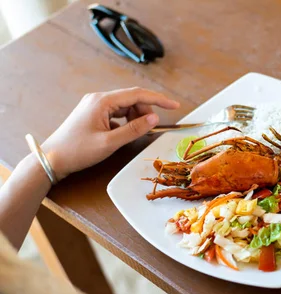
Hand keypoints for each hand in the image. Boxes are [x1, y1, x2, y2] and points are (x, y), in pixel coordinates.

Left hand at [41, 87, 179, 179]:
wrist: (51, 159)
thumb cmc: (78, 151)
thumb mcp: (110, 142)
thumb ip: (134, 129)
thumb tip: (155, 119)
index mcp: (102, 101)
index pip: (137, 94)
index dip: (158, 99)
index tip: (175, 105)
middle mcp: (98, 98)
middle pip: (132, 98)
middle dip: (146, 111)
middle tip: (152, 128)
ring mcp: (94, 105)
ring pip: (125, 106)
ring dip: (136, 116)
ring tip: (137, 132)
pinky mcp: (93, 113)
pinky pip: (116, 112)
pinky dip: (126, 120)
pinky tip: (125, 133)